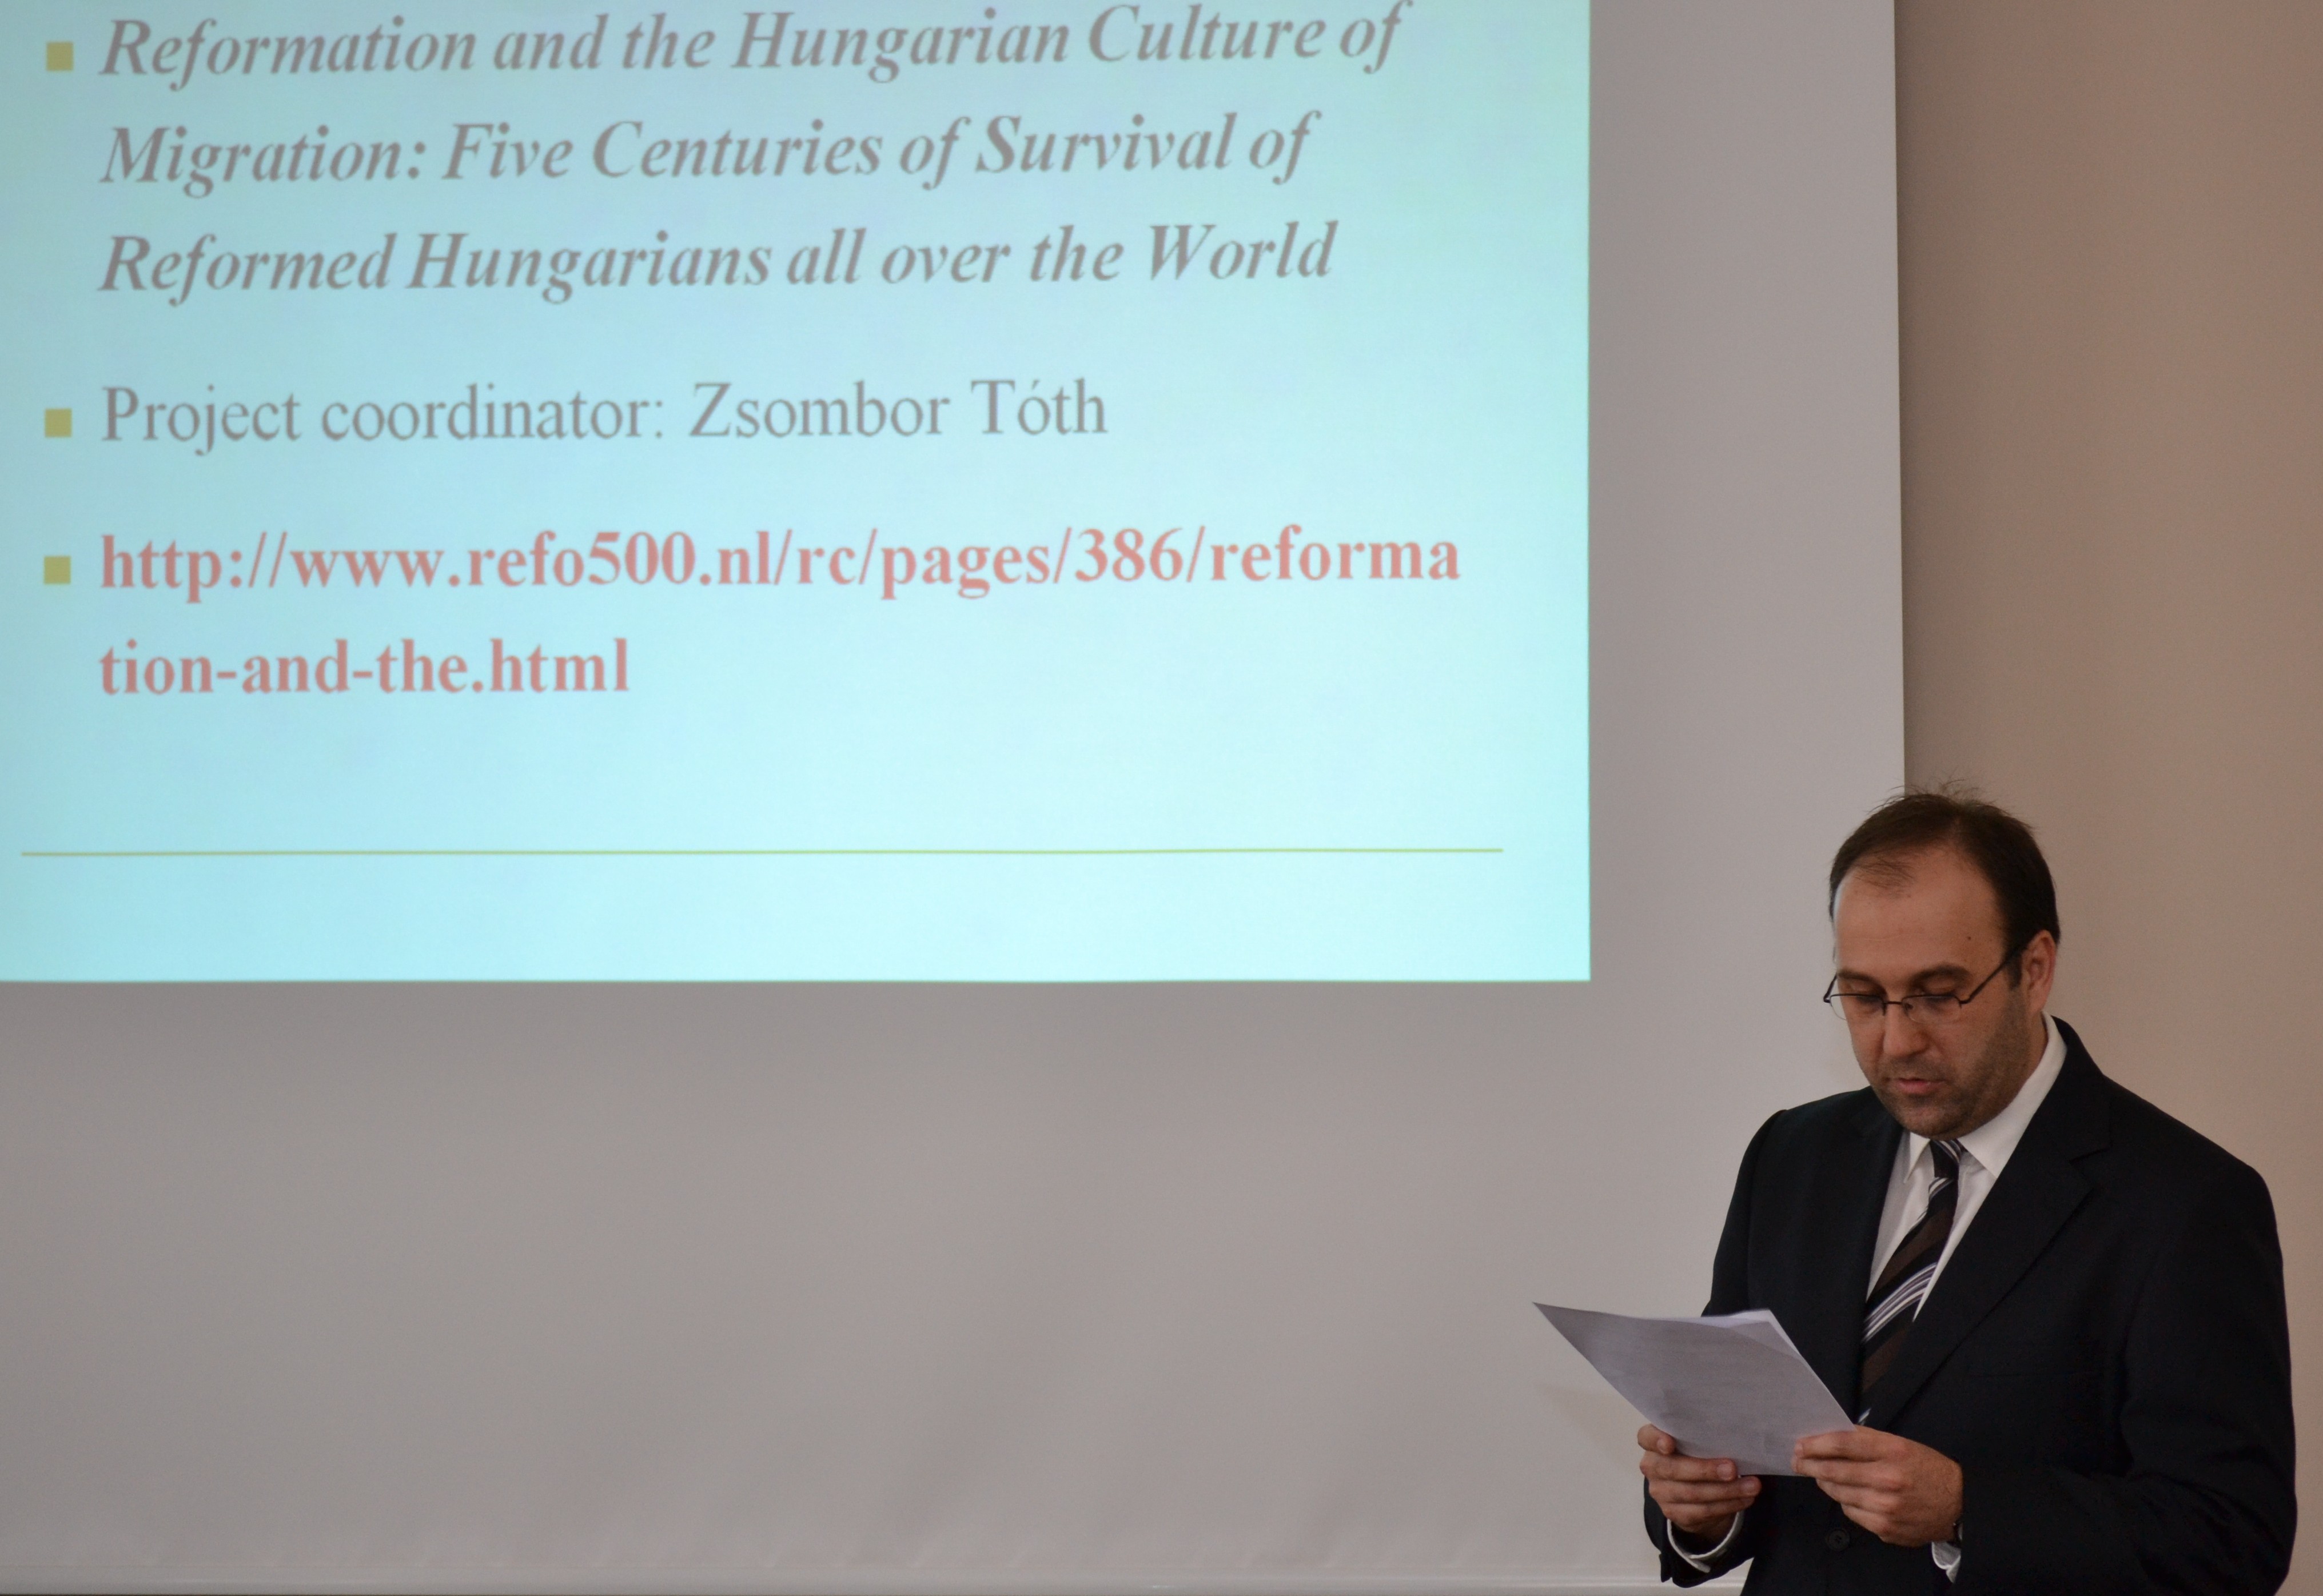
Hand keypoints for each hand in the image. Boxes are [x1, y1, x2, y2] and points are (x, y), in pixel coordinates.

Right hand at [1638, 1424, 1759, 1543]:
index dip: (1656, 1439)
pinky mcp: (1673, 1513)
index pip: (1646, 1437)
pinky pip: (1702, 1511)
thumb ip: (1704, 1437)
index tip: (1670, 1443)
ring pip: (1692, 1493)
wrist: (1692, 1489)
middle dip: (1706, 1469)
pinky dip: (1727, 1505)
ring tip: (1752, 1486)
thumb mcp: (1696, 1441)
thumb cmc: (1697, 1454)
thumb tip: (1735, 1436)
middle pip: (1673, 1469)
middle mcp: (1651, 1466)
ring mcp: (1660, 1492)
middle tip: (1732, 1469)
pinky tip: (1745, 1499)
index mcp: (1653, 1443)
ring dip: (1726, 1491)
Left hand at [1792, 1426, 1961, 1546]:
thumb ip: (1867, 1440)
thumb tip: (1831, 1435)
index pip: (1842, 1443)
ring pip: (1839, 1493)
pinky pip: (1852, 1513)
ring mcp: (1885, 1507)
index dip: (1816, 1443)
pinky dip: (1846, 1502)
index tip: (1800, 1444)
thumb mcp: (1901, 1445)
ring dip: (1826, 1483)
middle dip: (1809, 1464)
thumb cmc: (1928, 1470)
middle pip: (1834, 1470)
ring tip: (1821, 1475)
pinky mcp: (1885, 1528)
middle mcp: (1887, 1479)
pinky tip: (1849, 1495)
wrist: (1959, 1505)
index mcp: (1892, 1452)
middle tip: (1797, 1460)